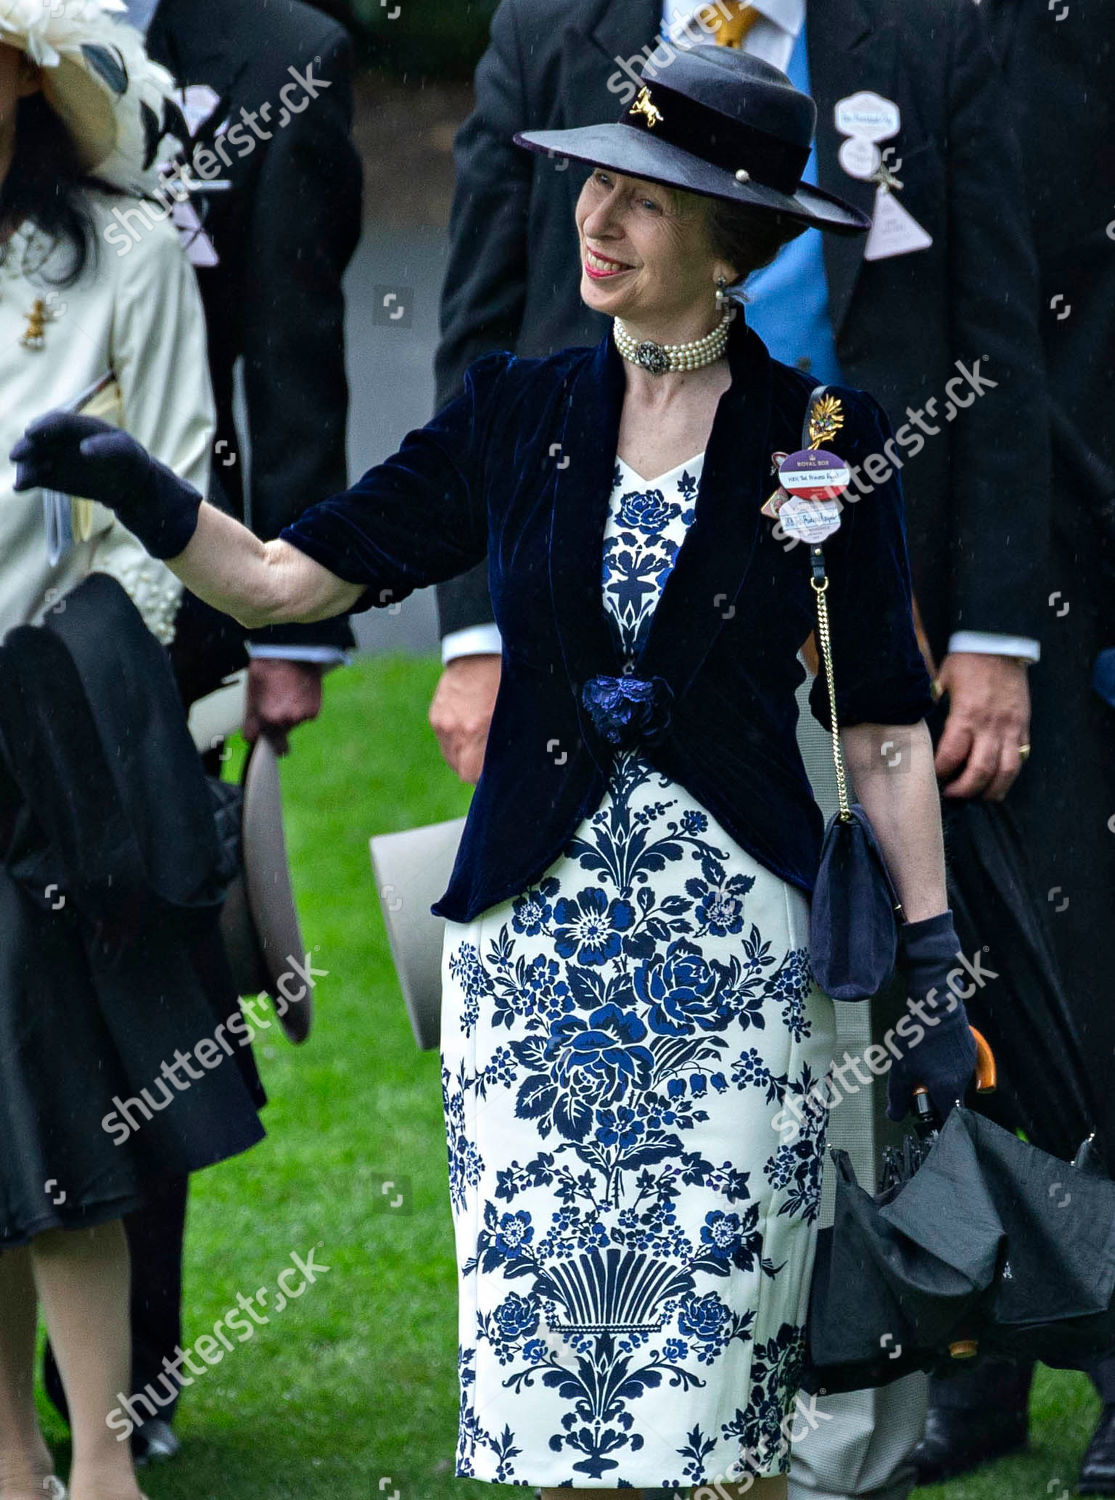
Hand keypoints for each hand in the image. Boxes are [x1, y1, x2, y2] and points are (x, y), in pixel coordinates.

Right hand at [11, 411, 200, 557]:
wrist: (129, 484)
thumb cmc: (130, 460)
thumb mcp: (127, 451)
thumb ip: (108, 447)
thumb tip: (84, 449)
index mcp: (80, 426)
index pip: (58, 422)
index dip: (44, 426)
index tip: (32, 432)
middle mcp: (61, 439)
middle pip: (38, 439)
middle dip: (27, 446)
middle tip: (17, 455)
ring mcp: (55, 457)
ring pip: (32, 458)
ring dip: (25, 466)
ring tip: (24, 479)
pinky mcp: (51, 476)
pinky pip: (35, 477)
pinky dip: (26, 481)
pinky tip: (21, 487)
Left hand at [243, 658, 323, 754]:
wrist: (294, 652)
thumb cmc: (270, 668)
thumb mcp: (252, 691)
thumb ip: (251, 718)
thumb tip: (252, 737)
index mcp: (264, 717)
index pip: (252, 737)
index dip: (254, 732)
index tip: (257, 731)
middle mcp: (283, 722)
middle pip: (276, 734)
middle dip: (275, 725)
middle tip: (276, 704)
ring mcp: (300, 718)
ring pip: (292, 724)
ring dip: (291, 714)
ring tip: (289, 692)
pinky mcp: (313, 712)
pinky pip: (306, 716)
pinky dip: (304, 708)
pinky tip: (300, 692)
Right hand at [428, 654, 500, 783]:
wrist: (478, 653)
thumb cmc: (503, 681)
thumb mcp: (514, 712)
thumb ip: (507, 741)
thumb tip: (509, 765)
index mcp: (477, 731)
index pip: (471, 775)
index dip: (483, 778)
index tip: (495, 773)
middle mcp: (455, 730)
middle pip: (461, 769)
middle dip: (475, 768)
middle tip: (489, 758)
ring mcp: (442, 724)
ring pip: (451, 756)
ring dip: (464, 755)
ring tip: (479, 741)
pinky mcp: (435, 716)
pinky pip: (444, 740)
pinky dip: (455, 739)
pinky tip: (468, 726)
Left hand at [886, 1000, 977, 1123]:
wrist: (937, 1005)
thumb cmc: (918, 1038)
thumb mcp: (901, 1071)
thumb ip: (897, 1098)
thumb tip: (895, 1117)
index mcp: (950, 1090)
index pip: (950, 1119)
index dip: (938, 1122)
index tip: (926, 1116)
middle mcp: (965, 1080)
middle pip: (951, 1099)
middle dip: (933, 1095)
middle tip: (916, 1082)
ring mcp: (969, 1064)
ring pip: (953, 1080)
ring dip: (938, 1077)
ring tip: (921, 1060)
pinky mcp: (969, 1049)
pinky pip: (957, 1064)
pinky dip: (944, 1063)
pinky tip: (930, 1048)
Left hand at [933, 652, 1030, 800]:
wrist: (1000, 644)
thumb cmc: (967, 662)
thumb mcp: (941, 680)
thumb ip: (931, 704)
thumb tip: (911, 721)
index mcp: (966, 715)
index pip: (952, 755)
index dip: (941, 772)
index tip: (933, 777)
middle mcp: (990, 726)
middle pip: (980, 771)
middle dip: (964, 790)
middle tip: (951, 795)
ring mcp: (1010, 728)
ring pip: (1006, 771)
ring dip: (991, 790)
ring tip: (977, 796)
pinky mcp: (1023, 727)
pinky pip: (1020, 759)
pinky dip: (1009, 775)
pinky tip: (997, 782)